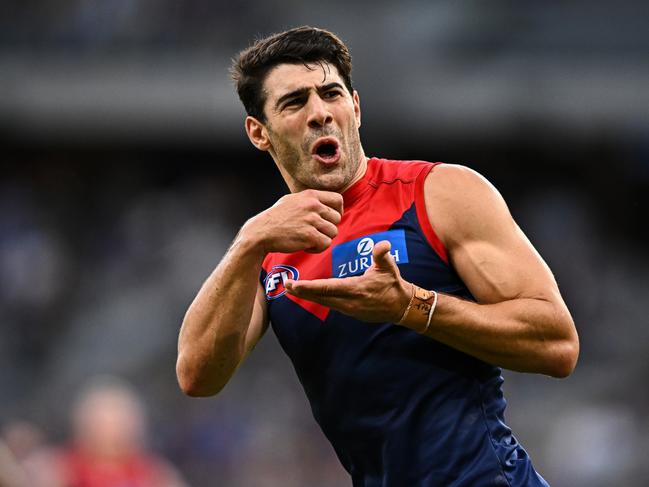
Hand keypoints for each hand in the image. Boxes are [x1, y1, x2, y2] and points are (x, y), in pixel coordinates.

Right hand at [243, 189, 342, 254]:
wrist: (261, 232)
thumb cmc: (276, 218)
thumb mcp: (293, 200)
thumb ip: (310, 200)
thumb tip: (326, 204)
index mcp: (310, 195)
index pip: (338, 199)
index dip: (338, 211)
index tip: (330, 219)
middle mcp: (313, 206)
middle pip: (337, 218)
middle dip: (328, 228)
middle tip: (315, 232)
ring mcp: (311, 220)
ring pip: (333, 232)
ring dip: (323, 239)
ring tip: (308, 239)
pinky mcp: (309, 236)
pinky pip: (326, 244)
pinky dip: (317, 248)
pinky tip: (306, 246)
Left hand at [285, 240, 410, 322]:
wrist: (401, 306)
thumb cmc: (393, 284)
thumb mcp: (389, 268)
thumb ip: (382, 255)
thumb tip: (383, 245)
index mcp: (356, 289)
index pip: (327, 288)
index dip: (309, 287)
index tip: (294, 284)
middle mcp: (349, 302)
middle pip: (320, 297)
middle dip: (302, 292)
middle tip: (286, 285)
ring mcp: (348, 309)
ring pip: (323, 302)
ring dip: (307, 295)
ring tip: (291, 289)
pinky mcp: (348, 311)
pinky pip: (329, 304)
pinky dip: (316, 298)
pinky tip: (307, 293)